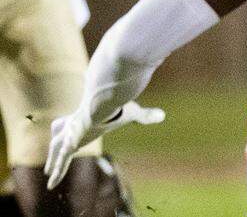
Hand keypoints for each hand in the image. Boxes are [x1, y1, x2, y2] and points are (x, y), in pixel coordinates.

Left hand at [45, 101, 164, 188]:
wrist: (103, 101)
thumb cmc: (117, 105)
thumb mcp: (133, 112)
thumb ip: (145, 116)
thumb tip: (163, 115)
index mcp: (87, 119)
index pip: (76, 127)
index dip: (72, 134)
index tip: (70, 143)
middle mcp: (75, 126)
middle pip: (62, 138)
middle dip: (57, 151)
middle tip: (51, 164)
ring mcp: (70, 134)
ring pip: (57, 149)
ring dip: (54, 162)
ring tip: (49, 176)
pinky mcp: (70, 142)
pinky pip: (61, 158)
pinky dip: (58, 169)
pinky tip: (52, 178)